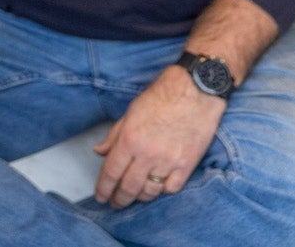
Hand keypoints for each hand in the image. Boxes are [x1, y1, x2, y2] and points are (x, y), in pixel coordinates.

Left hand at [92, 65, 223, 206]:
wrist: (194, 91)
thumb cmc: (161, 97)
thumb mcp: (131, 112)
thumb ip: (114, 135)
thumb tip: (99, 151)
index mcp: (130, 139)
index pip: (111, 172)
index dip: (103, 188)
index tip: (100, 197)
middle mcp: (147, 154)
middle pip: (129, 186)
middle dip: (119, 198)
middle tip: (115, 203)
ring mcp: (168, 161)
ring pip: (150, 191)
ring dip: (140, 197)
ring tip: (135, 196)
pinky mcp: (187, 165)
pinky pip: (171, 188)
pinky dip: (162, 191)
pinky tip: (157, 187)